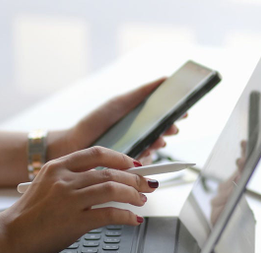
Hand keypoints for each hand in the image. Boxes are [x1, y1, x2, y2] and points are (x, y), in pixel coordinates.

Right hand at [0, 146, 158, 252]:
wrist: (8, 235)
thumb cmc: (28, 215)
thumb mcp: (46, 186)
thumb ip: (71, 180)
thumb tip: (107, 182)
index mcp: (57, 167)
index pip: (97, 154)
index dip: (121, 158)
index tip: (135, 165)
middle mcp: (64, 179)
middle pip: (110, 171)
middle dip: (135, 178)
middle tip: (147, 184)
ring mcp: (69, 199)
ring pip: (113, 188)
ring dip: (133, 194)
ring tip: (141, 201)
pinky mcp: (74, 221)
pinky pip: (109, 213)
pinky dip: (126, 216)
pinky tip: (133, 220)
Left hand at [48, 78, 183, 164]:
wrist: (77, 142)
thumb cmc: (98, 121)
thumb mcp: (120, 102)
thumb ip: (142, 92)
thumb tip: (165, 78)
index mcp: (141, 119)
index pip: (164, 117)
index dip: (176, 114)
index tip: (184, 111)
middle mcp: (141, 136)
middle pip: (164, 132)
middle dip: (170, 130)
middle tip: (172, 128)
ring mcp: (136, 150)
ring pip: (156, 149)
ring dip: (159, 144)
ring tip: (158, 140)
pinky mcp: (130, 166)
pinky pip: (143, 163)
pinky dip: (146, 159)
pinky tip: (143, 154)